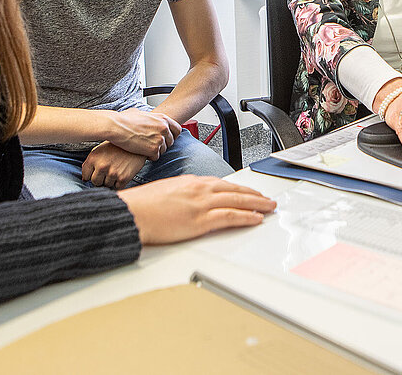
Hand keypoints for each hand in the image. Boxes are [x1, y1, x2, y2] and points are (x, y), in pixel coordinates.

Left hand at [82, 142, 147, 189]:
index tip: (98, 171)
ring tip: (117, 169)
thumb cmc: (116, 147)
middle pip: (95, 182)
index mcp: (93, 158)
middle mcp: (102, 166)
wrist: (137, 143)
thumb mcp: (99, 150)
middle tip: (109, 170)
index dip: (92, 175)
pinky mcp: (123, 178)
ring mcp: (113, 172)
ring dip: (111, 180)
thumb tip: (84, 179)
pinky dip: (120, 182)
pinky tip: (123, 172)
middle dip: (101, 179)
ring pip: (107, 185)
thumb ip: (90, 163)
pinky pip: (117, 187)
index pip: (85, 177)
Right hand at [107, 109, 180, 159]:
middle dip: (163, 144)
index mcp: (163, 118)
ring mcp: (160, 139)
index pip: (177, 129)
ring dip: (155, 151)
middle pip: (171, 141)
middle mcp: (164, 128)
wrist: (116, 127)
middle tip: (151, 145)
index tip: (167, 138)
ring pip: (164, 150)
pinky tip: (141, 152)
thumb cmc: (124, 119)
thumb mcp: (142, 113)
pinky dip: (149, 157)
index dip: (172, 135)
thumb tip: (150, 117)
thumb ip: (151, 118)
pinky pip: (156, 157)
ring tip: (143, 147)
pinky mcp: (153, 149)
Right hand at [118, 176, 276, 244]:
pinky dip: (246, 217)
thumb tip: (192, 200)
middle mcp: (200, 189)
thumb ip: (184, 193)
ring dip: (257, 205)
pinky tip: (256, 219)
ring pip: (237, 201)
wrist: (131, 213)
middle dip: (254, 195)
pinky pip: (230, 217)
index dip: (240, 189)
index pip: (223, 184)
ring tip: (269, 208)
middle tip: (268, 200)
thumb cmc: (143, 205)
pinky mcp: (200, 220)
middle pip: (235, 190)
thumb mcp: (167, 191)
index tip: (250, 193)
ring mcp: (202, 204)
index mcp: (192, 182)